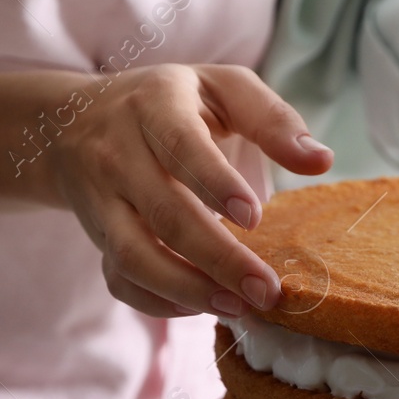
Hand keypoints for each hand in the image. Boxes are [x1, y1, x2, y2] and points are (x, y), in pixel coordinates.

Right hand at [0, 64, 333, 319]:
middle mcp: (117, 153)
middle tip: (267, 290)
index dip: (216, 184)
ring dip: (187, 291)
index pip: (181, 146)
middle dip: (218, 259)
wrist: (78, 120)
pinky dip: (160, 303)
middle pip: (164, 214)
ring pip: (133, 256)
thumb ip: (273, 119)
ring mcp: (100, 201)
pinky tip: (204, 308)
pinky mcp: (97, 239)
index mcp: (155, 105)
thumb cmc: (175, 104)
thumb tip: (320, 160)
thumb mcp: (222, 89)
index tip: (255, 218)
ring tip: (239, 309)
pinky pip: (120, 280)